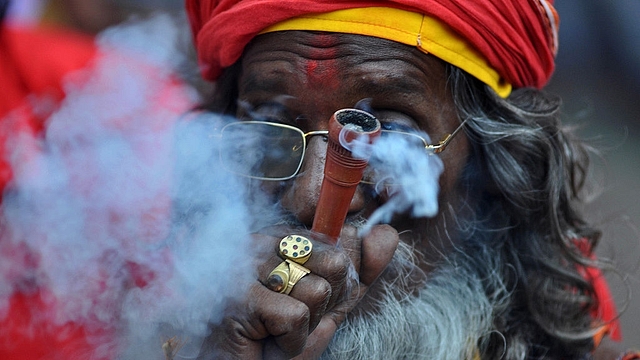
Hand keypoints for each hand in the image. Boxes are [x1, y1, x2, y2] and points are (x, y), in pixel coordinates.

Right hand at [197, 224, 398, 358]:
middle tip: (292, 320)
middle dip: (324, 304)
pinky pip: (297, 316)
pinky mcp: (240, 295)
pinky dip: (290, 342)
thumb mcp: (331, 303)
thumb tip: (389, 232)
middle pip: (335, 263)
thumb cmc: (279, 338)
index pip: (341, 245)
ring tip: (277, 331)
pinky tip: (266, 340)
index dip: (336, 284)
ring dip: (306, 326)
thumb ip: (361, 269)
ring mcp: (246, 265)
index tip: (307, 302)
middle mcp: (262, 240)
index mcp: (282, 236)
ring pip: (318, 289)